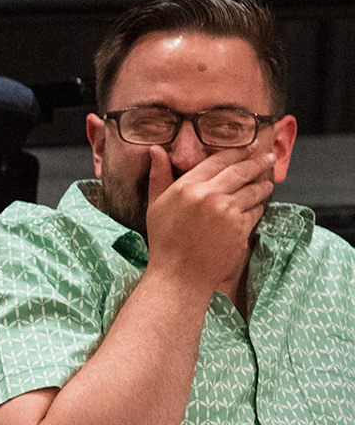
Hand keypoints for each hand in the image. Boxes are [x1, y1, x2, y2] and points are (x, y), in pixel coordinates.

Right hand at [144, 145, 275, 294]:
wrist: (178, 276)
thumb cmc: (164, 242)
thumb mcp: (156, 205)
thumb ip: (159, 175)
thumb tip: (155, 150)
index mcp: (188, 186)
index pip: (219, 159)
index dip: (238, 151)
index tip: (250, 148)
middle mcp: (209, 195)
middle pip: (242, 170)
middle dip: (259, 162)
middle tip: (269, 156)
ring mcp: (227, 212)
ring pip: (254, 190)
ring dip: (263, 185)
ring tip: (266, 183)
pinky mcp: (240, 228)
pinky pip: (256, 211)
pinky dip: (257, 208)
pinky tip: (255, 207)